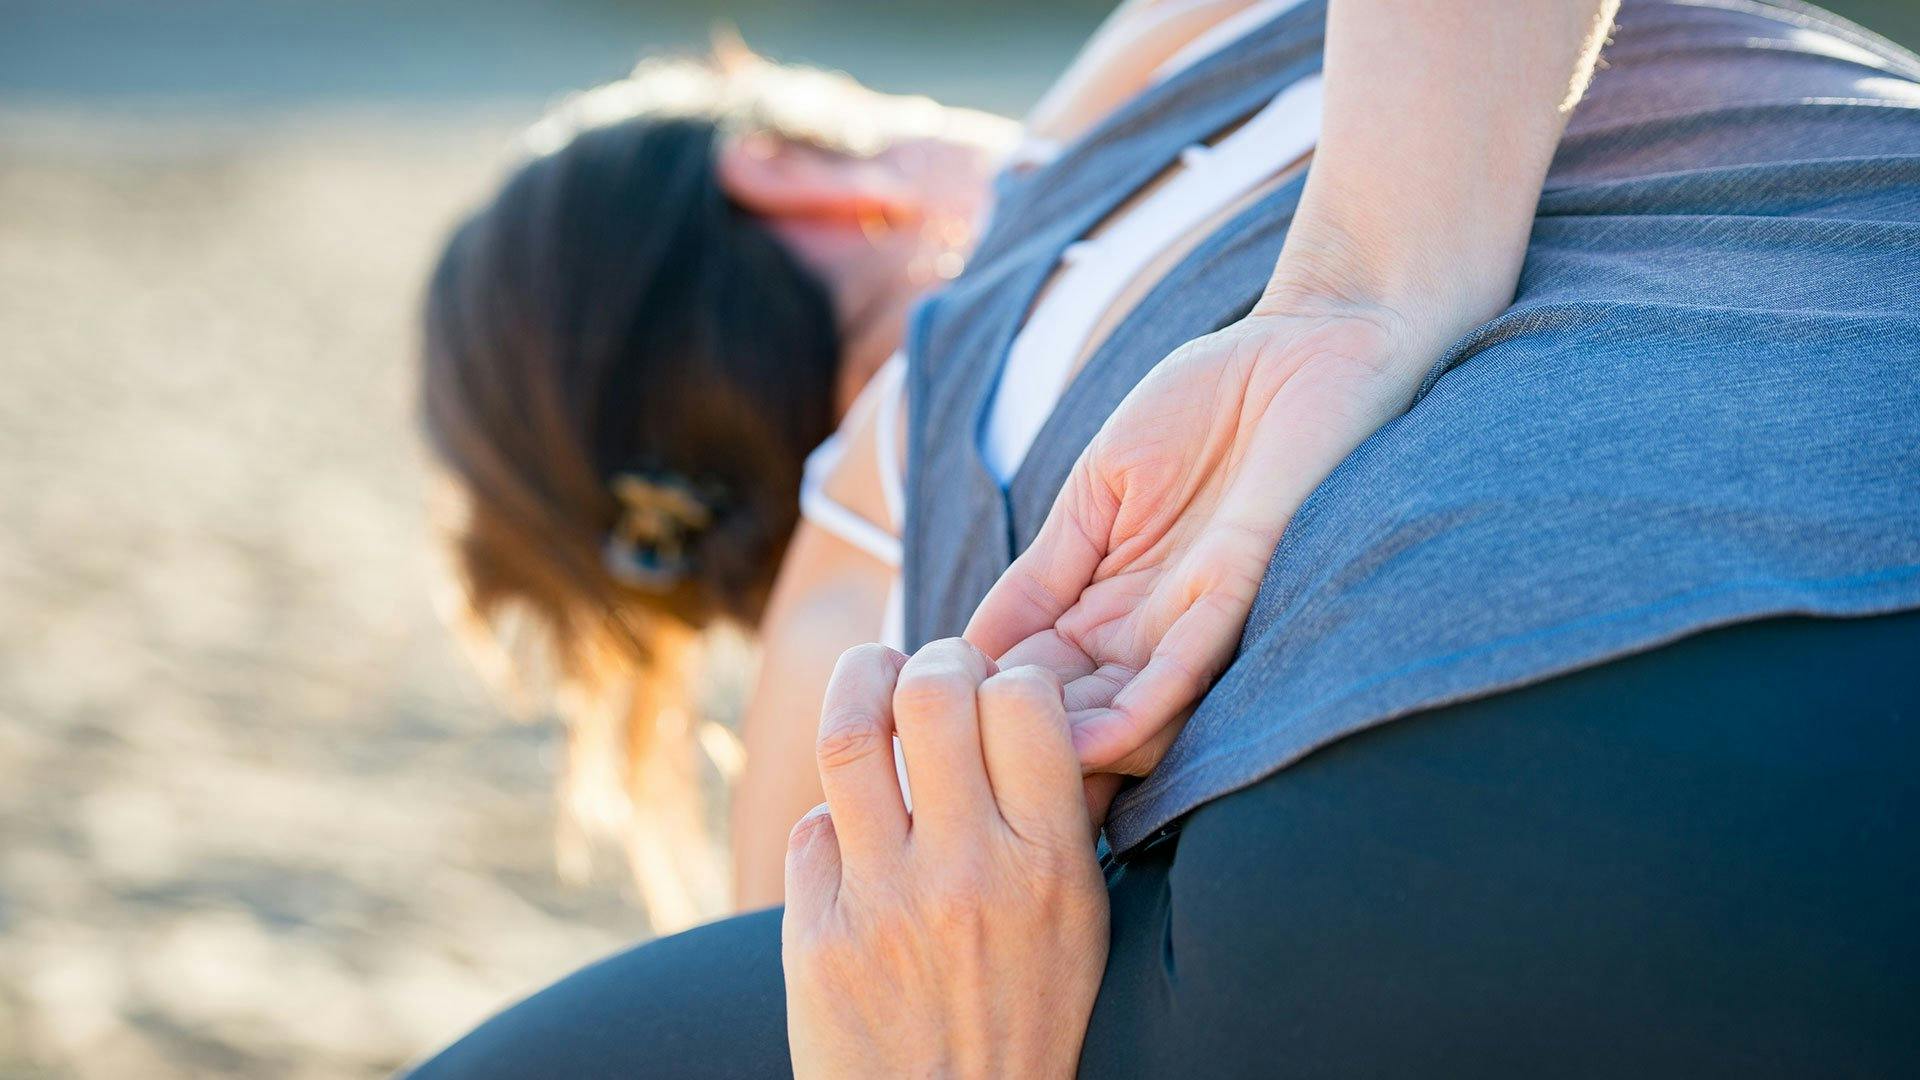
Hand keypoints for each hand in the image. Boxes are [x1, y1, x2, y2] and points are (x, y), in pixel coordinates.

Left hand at [783, 640, 1107, 1079]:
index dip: (1009, 674)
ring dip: (857, 689)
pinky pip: (810, 826)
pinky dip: (831, 815)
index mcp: (1047, 865)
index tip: (1002, 690)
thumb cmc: (1027, 1021)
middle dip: (930, 661)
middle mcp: (966, 873)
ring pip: (848, 734)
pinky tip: (853, 831)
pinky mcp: (816, 935)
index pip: (1023, 699)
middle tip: (932, 676)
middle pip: (930, 690)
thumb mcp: (1082, 923)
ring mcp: (883, 902)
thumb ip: (1067, 817)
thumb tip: (1055, 711)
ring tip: (871, 685)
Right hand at [966, 299, 1431, 775]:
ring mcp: (1194, 616)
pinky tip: (1090, 742)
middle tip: (957, 782)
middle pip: (1072, 716)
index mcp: (1106, 606)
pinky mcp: (1239, 588)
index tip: (920, 746)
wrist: (1302, 348)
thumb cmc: (1205, 407)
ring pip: (1128, 715)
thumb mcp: (1094, 495)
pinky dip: (1138, 711)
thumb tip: (961, 648)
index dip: (978, 712)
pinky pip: (1187, 668)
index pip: (1029, 680)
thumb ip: (1041, 572)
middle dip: (1017, 753)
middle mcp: (1149, 630)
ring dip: (1070, 751)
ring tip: (1009, 779)